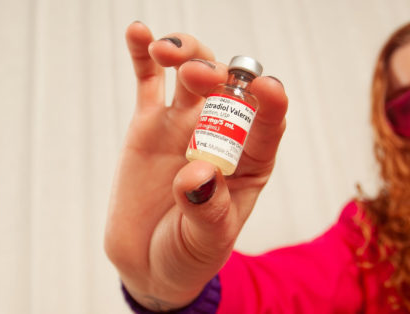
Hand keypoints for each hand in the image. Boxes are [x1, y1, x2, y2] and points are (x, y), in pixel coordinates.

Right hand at [104, 22, 288, 310]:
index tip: (267, 87)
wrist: (149, 265)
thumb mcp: (205, 242)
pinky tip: (138, 32)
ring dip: (185, 53)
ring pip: (192, 74)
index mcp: (250, 164)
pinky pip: (148, 82)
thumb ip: (206, 209)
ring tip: (164, 52)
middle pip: (227, 88)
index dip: (270, 103)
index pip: (267, 125)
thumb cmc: (189, 254)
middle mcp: (221, 136)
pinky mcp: (149, 124)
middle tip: (195, 75)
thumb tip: (197, 174)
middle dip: (216, 73)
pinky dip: (143, 55)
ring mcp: (184, 125)